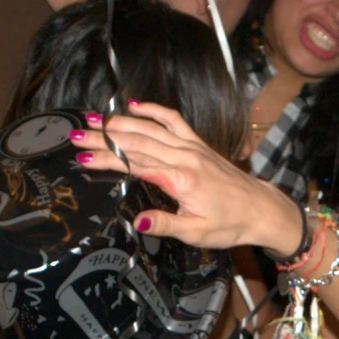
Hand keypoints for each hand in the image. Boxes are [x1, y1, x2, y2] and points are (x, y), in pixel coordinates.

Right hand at [74, 102, 305, 253]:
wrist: (260, 209)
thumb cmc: (230, 223)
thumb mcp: (196, 232)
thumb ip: (165, 224)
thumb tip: (137, 221)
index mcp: (181, 179)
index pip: (136, 164)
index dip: (108, 159)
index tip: (84, 156)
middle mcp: (185, 157)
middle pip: (137, 142)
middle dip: (104, 136)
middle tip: (77, 134)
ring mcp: (192, 147)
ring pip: (151, 128)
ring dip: (121, 122)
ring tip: (94, 119)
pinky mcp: (199, 144)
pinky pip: (174, 121)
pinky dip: (154, 111)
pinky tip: (135, 105)